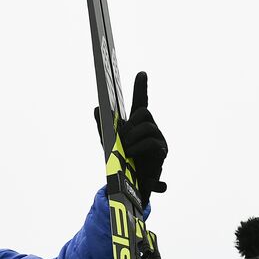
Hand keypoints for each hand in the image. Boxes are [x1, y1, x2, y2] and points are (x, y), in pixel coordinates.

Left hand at [115, 72, 167, 204]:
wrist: (128, 186)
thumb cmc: (121, 162)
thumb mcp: (109, 143)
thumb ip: (103, 126)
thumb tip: (97, 108)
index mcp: (138, 123)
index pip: (141, 101)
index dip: (141, 87)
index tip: (141, 73)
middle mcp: (151, 129)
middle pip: (144, 112)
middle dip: (131, 124)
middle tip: (120, 138)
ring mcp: (158, 141)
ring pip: (149, 129)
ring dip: (133, 139)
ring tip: (126, 151)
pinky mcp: (161, 155)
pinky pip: (153, 145)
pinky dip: (140, 149)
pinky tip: (137, 161)